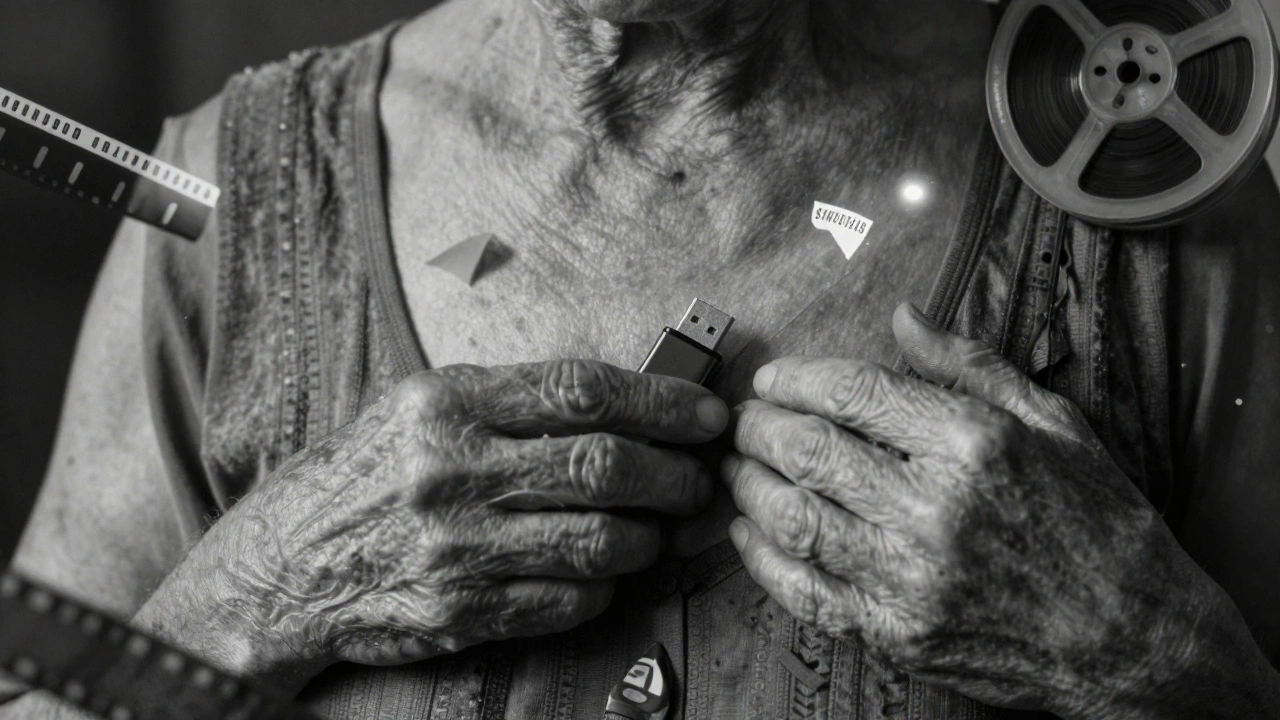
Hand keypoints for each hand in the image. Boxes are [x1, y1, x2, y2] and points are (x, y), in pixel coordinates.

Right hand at [135, 359, 726, 690]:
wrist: (288, 562)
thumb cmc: (371, 472)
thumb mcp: (425, 405)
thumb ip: (516, 400)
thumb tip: (630, 402)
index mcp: (446, 400)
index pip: (582, 390)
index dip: (662, 402)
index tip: (706, 414)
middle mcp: (450, 469)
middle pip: (604, 465)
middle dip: (674, 475)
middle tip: (697, 481)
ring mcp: (454, 545)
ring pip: (598, 540)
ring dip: (649, 536)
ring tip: (658, 528)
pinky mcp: (458, 609)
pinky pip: (566, 600)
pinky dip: (605, 587)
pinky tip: (606, 572)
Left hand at [722, 303, 1271, 718]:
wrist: (1131, 638)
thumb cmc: (1095, 521)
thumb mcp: (1051, 423)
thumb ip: (969, 365)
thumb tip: (902, 315)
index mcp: (972, 443)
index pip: (853, 392)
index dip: (796, 378)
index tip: (773, 379)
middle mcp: (934, 509)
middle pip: (809, 450)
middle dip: (759, 427)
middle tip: (744, 420)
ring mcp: (911, 578)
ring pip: (793, 519)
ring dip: (749, 486)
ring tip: (738, 467)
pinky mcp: (897, 633)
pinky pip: (804, 592)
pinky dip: (762, 560)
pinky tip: (747, 534)